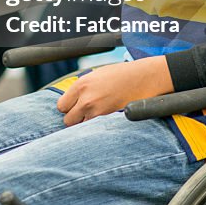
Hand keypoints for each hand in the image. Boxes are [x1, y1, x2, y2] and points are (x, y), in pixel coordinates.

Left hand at [55, 56, 172, 125]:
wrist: (143, 78)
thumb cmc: (121, 74)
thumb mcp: (96, 76)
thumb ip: (82, 88)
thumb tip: (74, 100)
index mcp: (81, 85)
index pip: (61, 106)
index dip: (68, 108)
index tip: (74, 107)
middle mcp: (86, 98)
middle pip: (68, 120)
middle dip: (75, 118)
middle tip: (84, 114)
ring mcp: (97, 111)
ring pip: (81, 127)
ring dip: (86, 124)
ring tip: (96, 117)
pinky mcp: (109, 119)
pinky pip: (95, 129)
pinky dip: (97, 129)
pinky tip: (103, 122)